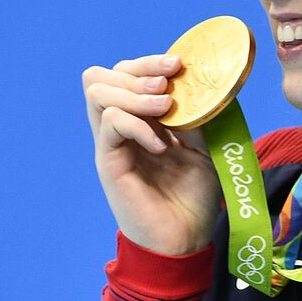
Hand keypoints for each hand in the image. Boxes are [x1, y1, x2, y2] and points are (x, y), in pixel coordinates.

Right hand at [82, 53, 221, 255]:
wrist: (185, 239)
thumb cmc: (194, 197)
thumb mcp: (204, 146)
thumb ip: (196, 114)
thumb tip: (200, 81)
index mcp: (139, 119)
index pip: (124, 72)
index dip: (148, 62)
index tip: (179, 65)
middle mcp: (119, 127)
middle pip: (100, 75)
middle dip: (138, 70)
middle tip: (168, 84)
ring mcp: (111, 144)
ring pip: (97, 92)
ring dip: (135, 92)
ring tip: (166, 108)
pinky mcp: (108, 163)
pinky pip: (110, 124)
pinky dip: (137, 125)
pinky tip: (161, 144)